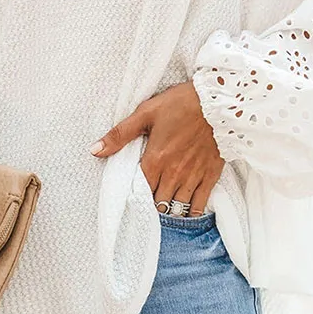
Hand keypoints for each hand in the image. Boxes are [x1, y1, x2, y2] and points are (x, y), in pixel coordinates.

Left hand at [90, 81, 223, 215]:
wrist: (218, 102)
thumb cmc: (181, 104)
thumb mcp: (145, 113)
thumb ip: (120, 135)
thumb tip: (95, 150)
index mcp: (155, 160)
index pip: (139, 190)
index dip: (134, 194)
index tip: (133, 193)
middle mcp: (173, 173)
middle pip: (158, 202)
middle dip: (152, 202)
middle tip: (150, 198)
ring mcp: (193, 176)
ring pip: (177, 206)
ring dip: (170, 208)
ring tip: (165, 203)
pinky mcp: (211, 175)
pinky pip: (200, 204)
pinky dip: (192, 211)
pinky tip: (186, 210)